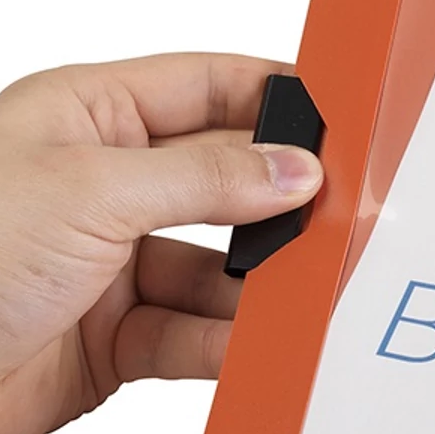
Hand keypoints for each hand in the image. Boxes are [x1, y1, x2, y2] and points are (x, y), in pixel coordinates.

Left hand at [0, 54, 322, 433]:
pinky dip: (228, 343)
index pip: (208, 87)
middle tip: (339, 220)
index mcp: (88, 116)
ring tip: (300, 297)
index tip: (346, 121)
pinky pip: (195, 333)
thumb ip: (205, 178)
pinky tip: (254, 347)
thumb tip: (295, 167)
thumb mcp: (88, 192)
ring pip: (219, 267)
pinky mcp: (115, 337)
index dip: (277, 99)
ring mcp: (111, 263)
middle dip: (280, 205)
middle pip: (226, 183)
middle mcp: (105, 184)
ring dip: (258, 287)